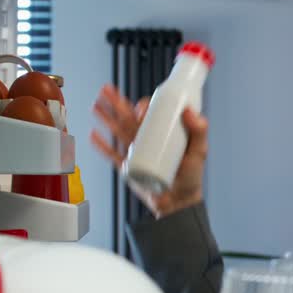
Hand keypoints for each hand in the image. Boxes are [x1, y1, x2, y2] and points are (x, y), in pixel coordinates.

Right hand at [90, 84, 208, 218]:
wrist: (179, 202)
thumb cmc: (191, 176)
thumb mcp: (198, 151)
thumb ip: (199, 131)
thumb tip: (189, 112)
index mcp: (162, 131)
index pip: (149, 113)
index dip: (141, 106)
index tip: (140, 108)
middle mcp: (146, 138)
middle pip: (128, 117)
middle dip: (116, 103)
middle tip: (107, 90)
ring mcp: (135, 152)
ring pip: (117, 131)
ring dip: (106, 117)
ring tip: (96, 104)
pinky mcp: (127, 168)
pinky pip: (112, 154)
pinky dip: (102, 146)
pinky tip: (93, 135)